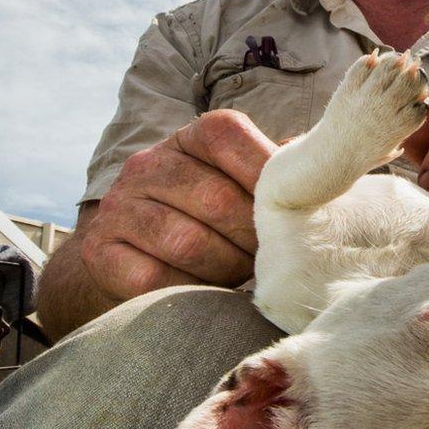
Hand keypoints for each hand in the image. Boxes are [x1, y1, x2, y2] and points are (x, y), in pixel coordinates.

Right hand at [81, 110, 276, 300]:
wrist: (133, 260)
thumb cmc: (212, 221)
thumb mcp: (242, 186)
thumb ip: (280, 175)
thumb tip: (328, 175)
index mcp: (190, 137)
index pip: (228, 135)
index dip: (266, 174)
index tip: (293, 210)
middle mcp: (147, 164)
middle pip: (216, 198)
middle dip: (255, 237)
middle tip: (275, 259)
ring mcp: (118, 208)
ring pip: (187, 242)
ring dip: (228, 268)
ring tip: (244, 276)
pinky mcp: (100, 253)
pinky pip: (155, 279)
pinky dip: (192, 291)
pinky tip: (208, 293)